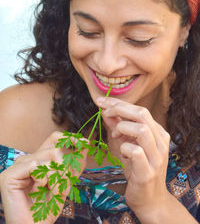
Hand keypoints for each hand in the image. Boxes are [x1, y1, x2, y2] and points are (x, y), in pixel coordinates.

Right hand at [0, 131, 87, 223]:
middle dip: (66, 170)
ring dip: (57, 179)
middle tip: (60, 187)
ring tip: (50, 192)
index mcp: (39, 158)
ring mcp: (18, 165)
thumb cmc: (49, 207)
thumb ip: (75, 162)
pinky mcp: (10, 174)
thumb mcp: (66, 181)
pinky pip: (37, 167)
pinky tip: (37, 192)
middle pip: (56, 149)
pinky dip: (43, 182)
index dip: (70, 138)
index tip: (85, 144)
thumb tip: (86, 143)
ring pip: (50, 158)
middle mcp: (28, 159)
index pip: (55, 138)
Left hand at [97, 97, 170, 221]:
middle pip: (142, 114)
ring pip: (141, 129)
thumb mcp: (127, 144)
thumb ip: (118, 127)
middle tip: (104, 112)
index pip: (140, 110)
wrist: (150, 199)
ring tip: (116, 136)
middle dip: (119, 109)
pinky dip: (124, 148)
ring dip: (122, 128)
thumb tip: (105, 111)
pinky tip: (122, 154)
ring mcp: (156, 157)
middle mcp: (161, 142)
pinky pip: (136, 151)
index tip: (101, 100)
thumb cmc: (138, 169)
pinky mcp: (148, 172)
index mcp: (158, 133)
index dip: (119, 103)